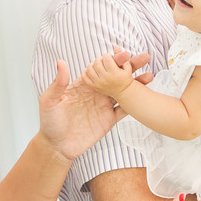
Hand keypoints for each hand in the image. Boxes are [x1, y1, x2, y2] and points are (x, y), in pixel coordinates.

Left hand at [36, 51, 150, 164]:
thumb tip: (61, 62)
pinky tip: (145, 97)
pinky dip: (135, 103)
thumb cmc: (50, 122)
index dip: (113, 61)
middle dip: (130, 66)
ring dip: (136, 83)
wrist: (56, 146)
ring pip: (123, 91)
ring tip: (150, 75)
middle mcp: (96, 92)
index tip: (125, 54)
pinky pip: (124, 110)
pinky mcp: (109, 119)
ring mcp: (104, 105)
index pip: (101, 68)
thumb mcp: (50, 100)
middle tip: (144, 57)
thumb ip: (58, 83)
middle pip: (116, 76)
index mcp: (84, 84)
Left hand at [82, 53, 134, 97]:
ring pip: (89, 69)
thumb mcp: (127, 67)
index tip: (110, 57)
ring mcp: (99, 83)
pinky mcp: (94, 86)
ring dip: (93, 64)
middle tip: (104, 61)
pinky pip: (85, 77)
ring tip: (98, 65)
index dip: (107, 55)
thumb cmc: (125, 77)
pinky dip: (86, 72)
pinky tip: (92, 70)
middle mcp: (106, 78)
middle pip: (97, 62)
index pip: (106, 58)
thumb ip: (121, 56)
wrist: (123, 92)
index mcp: (114, 73)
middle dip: (100, 59)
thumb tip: (115, 46)